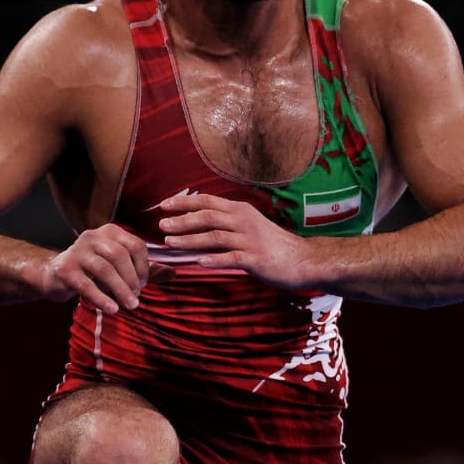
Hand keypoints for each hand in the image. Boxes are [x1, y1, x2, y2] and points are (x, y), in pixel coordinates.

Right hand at [41, 224, 152, 312]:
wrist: (54, 275)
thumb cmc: (93, 271)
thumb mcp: (120, 268)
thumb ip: (145, 270)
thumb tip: (174, 274)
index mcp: (110, 231)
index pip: (135, 244)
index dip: (144, 266)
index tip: (144, 285)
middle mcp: (92, 236)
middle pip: (120, 255)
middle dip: (132, 278)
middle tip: (137, 297)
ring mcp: (76, 250)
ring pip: (104, 269)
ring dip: (120, 289)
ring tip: (130, 305)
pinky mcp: (65, 268)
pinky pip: (86, 285)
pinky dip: (102, 298)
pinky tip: (112, 310)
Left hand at [159, 192, 308, 286]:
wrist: (302, 259)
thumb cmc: (272, 245)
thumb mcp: (248, 226)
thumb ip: (225, 224)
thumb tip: (196, 227)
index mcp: (240, 210)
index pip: (207, 201)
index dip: (184, 202)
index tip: (163, 204)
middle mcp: (244, 220)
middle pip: (207, 216)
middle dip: (182, 220)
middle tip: (161, 225)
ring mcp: (250, 239)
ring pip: (215, 236)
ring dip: (190, 239)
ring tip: (170, 242)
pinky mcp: (256, 258)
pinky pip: (232, 257)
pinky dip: (215, 259)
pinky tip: (199, 263)